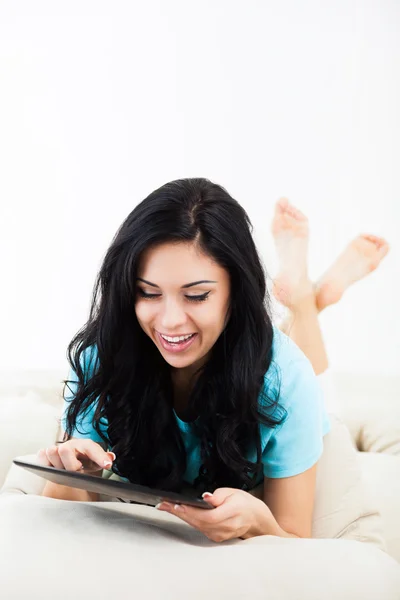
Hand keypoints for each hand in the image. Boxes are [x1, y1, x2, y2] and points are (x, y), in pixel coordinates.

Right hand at [37, 439, 115, 473]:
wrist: (74, 461)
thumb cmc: (86, 462)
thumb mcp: (97, 462)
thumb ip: (105, 459)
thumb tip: (111, 458)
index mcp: (86, 445)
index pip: (92, 449)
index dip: (99, 457)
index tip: (107, 465)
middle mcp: (71, 445)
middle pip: (65, 450)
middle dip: (70, 464)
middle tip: (76, 471)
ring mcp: (58, 448)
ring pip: (51, 451)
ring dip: (57, 464)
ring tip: (63, 472)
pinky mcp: (46, 454)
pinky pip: (41, 454)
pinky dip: (44, 462)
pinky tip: (51, 468)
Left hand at [156, 487, 270, 541]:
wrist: (255, 519)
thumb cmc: (243, 502)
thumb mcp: (233, 492)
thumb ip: (219, 495)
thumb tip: (206, 498)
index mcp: (231, 513)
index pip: (208, 516)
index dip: (191, 511)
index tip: (176, 505)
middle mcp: (225, 527)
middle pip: (198, 522)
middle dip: (179, 513)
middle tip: (162, 504)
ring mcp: (220, 535)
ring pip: (196, 526)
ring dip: (180, 516)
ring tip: (165, 506)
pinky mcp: (215, 538)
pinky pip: (199, 528)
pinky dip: (188, 520)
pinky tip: (178, 512)